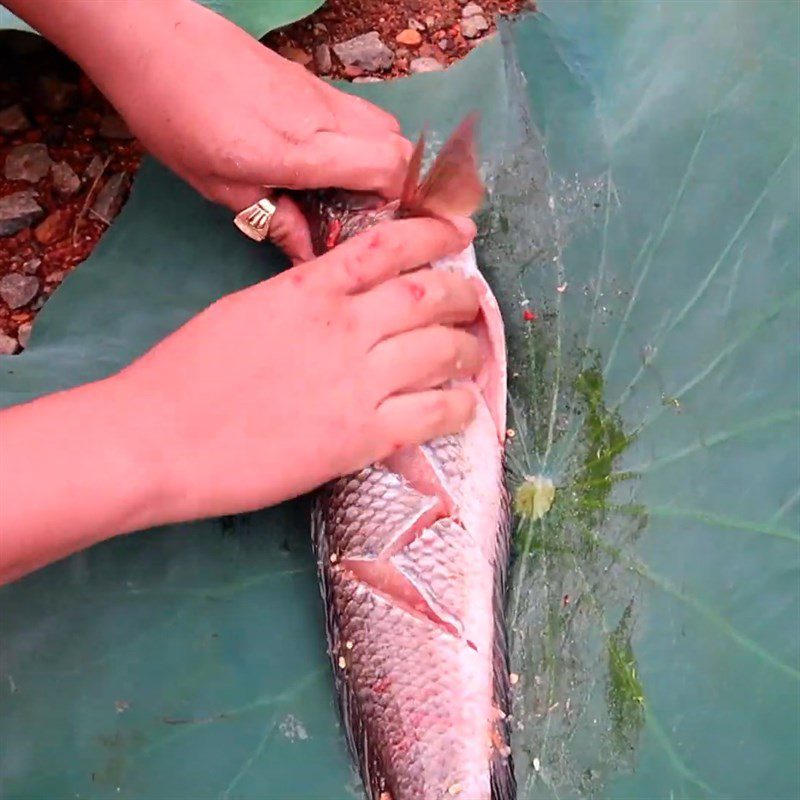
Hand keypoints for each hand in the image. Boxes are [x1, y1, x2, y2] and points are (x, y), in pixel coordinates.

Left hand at [6, 0, 411, 260]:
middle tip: (366, 211)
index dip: (402, 199)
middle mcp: (321, 116)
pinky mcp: (309, 79)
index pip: (387, 166)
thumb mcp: (219, 186)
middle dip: (398, 181)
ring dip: (379, 158)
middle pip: (397, 142)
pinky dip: (359, 140)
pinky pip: (356, 112)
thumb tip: (309, 252)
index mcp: (299, 149)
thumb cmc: (174, 117)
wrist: (150, 39)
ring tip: (347, 189)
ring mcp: (319, 92)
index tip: (385, 225)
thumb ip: (274, 219)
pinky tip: (324, 160)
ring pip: (381, 123)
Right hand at [121, 216, 479, 521]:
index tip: (459, 232)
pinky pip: (434, 414)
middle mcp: (345, 326)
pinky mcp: (362, 437)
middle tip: (472, 302)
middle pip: (429, 294)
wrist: (159, 439)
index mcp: (310, 288)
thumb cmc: (185, 374)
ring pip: (442, 351)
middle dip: (463, 295)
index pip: (389, 245)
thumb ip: (301, 300)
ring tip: (473, 354)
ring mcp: (358, 382)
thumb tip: (340, 300)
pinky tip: (464, 405)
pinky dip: (459, 406)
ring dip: (468, 350)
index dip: (435, 232)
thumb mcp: (245, 310)